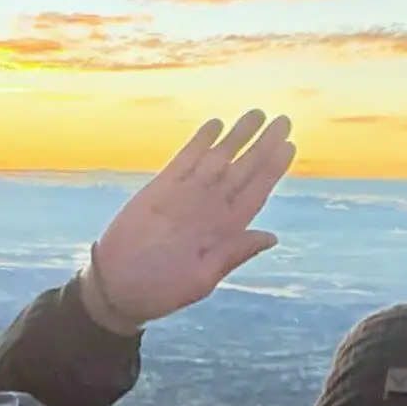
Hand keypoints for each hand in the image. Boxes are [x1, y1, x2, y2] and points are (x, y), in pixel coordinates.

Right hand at [80, 110, 296, 332]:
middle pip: (243, 169)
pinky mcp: (160, 189)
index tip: (289, 146)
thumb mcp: (202, 279)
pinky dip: (200, 142)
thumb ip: (233, 253)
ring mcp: (186, 196)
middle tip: (282, 120)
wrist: (117, 288)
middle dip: (262, 144)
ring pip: (218, 159)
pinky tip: (215, 125)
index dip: (273, 169)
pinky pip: (185, 160)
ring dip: (236, 137)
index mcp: (226, 230)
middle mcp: (210, 208)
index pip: (256, 191)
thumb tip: (271, 237)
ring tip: (256, 114)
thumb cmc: (161, 291)